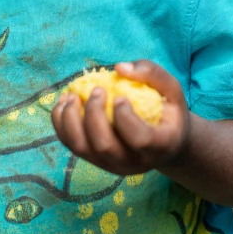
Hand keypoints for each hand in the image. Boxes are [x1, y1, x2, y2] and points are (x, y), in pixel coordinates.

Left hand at [52, 60, 189, 175]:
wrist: (163, 143)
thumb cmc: (167, 111)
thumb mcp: (172, 89)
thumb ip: (152, 73)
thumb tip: (119, 68)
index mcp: (159, 146)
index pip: (140, 139)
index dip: (125, 118)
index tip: (119, 96)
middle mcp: (134, 163)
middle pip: (105, 146)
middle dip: (94, 114)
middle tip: (96, 90)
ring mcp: (112, 165)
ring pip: (82, 149)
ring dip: (71, 119)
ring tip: (72, 95)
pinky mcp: (95, 161)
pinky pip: (70, 145)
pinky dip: (61, 123)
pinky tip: (64, 102)